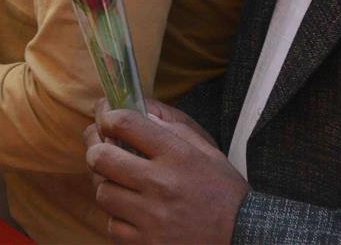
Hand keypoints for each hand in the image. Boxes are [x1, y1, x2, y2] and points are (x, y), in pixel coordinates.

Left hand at [83, 98, 246, 243]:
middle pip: (101, 157)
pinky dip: (119, 219)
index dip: (107, 116)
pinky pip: (112, 225)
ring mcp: (153, 217)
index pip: (125, 123)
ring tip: (123, 186)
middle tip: (102, 151)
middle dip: (96, 150)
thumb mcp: (206, 150)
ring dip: (109, 186)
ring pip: (102, 192)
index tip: (106, 119)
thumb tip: (135, 109)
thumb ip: (171, 126)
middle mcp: (162, 184)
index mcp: (178, 155)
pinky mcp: (147, 244)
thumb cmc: (222, 192)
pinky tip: (134, 214)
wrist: (244, 238)